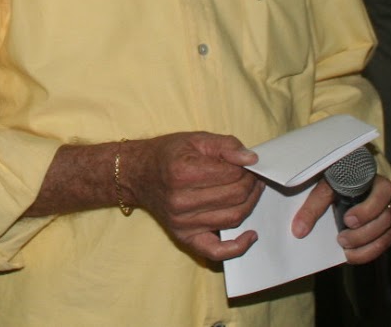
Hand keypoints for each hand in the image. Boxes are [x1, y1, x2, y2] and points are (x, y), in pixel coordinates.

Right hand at [123, 132, 263, 261]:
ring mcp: (182, 223)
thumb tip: (252, 160)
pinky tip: (251, 235)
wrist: (137, 174)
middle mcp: (181, 201)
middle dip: (251, 185)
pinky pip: (216, 251)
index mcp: (183, 172)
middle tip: (253, 177)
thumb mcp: (195, 139)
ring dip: (250, 205)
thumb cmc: (167, 155)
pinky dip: (238, 247)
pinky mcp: (184, 237)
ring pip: (232, 218)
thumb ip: (226, 145)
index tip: (249, 165)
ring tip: (251, 192)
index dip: (247, 169)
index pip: (232, 174)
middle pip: (235, 196)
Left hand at [291, 174, 390, 263]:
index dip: (368, 209)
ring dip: (367, 246)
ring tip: (345, 248)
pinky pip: (384, 245)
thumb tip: (299, 230)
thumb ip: (314, 206)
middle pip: (386, 218)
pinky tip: (352, 255)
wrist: (347, 184)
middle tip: (342, 239)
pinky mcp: (386, 231)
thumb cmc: (339, 183)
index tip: (348, 220)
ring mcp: (389, 216)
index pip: (384, 192)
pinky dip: (368, 253)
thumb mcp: (327, 187)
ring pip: (387, 234)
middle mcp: (387, 200)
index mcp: (376, 182)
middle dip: (363, 233)